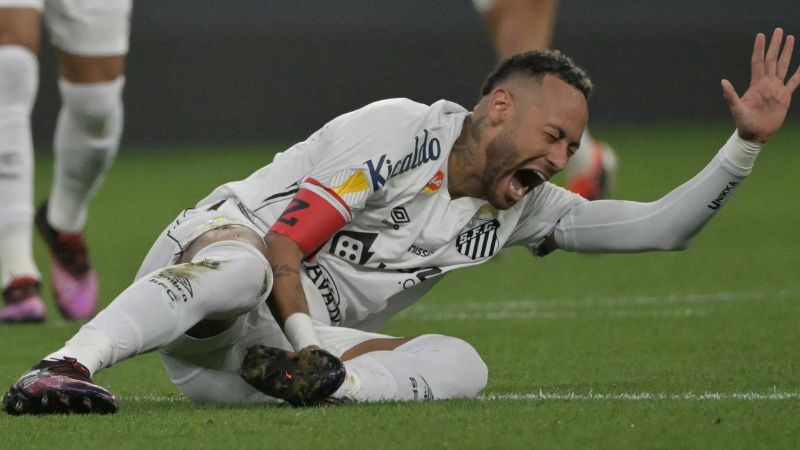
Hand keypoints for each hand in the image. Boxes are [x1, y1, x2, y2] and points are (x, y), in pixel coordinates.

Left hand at [721, 28, 799, 143]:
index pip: (758, 61)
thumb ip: (731, 95)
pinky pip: (794, 82)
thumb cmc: (744, 123)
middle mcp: (766, 83)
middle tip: (778, 30)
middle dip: (775, 45)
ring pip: (783, 66)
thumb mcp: (736, 108)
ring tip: (790, 39)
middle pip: (771, 59)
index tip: (761, 35)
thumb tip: (723, 81)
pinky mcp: (784, 97)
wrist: (755, 134)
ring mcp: (776, 88)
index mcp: (756, 84)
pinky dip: (799, 74)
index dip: (759, 48)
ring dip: (786, 53)